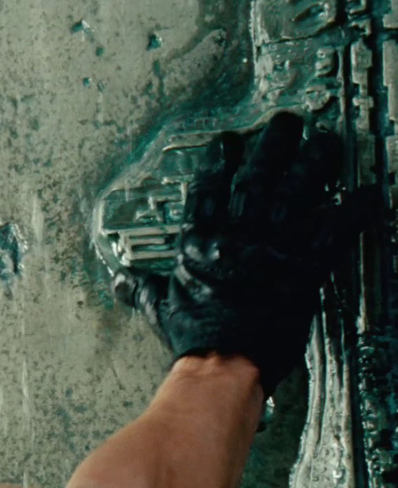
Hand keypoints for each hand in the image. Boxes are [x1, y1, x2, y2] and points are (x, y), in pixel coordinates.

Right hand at [112, 112, 377, 398]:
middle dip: (271, 148)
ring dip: (312, 166)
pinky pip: (332, 236)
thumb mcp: (159, 308)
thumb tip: (121, 281)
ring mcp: (273, 252)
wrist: (224, 363)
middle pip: (257, 180)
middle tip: (284, 123)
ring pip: (295, 197)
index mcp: (202, 244)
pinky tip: (367, 193)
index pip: (209, 191)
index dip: (220, 161)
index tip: (228, 141)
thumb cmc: (194, 338)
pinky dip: (352, 214)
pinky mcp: (303, 272)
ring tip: (324, 141)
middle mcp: (239, 238)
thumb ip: (142, 288)